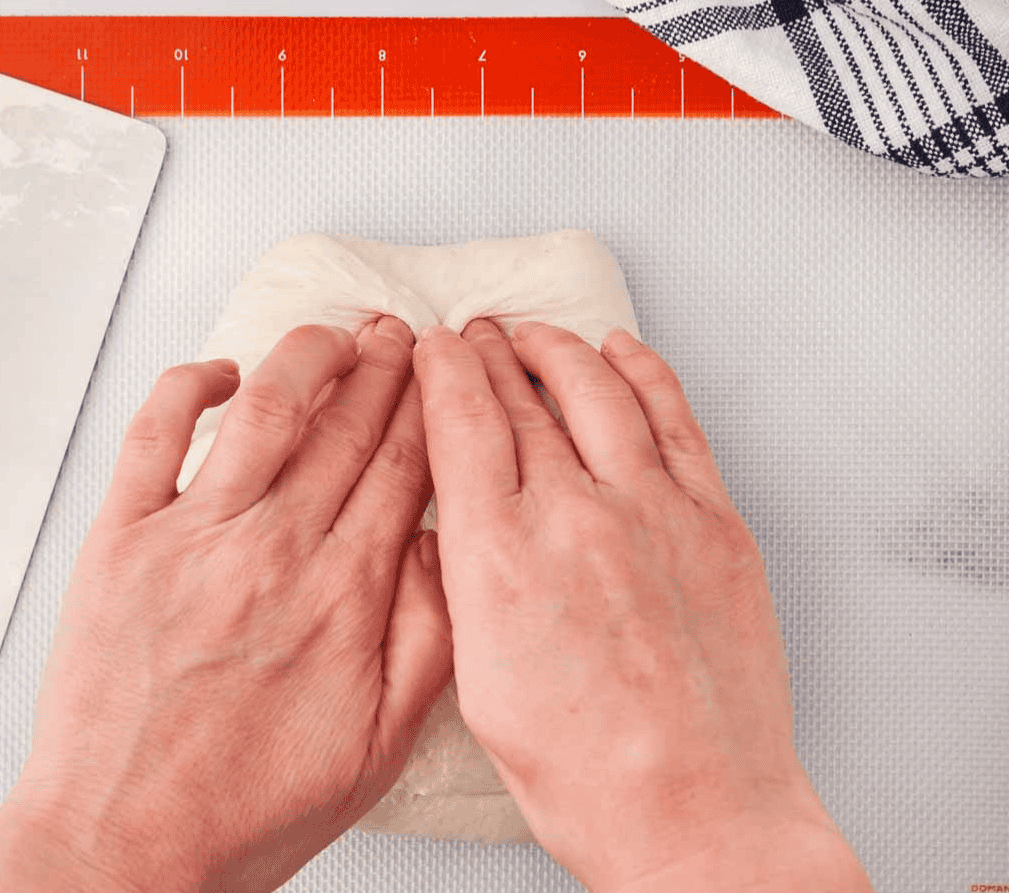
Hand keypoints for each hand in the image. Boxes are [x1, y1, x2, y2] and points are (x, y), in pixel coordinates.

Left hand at [0, 317, 451, 892]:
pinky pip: (155, 434)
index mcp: (345, 596)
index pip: (405, 467)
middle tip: (401, 335)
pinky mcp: (122, 538)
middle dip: (384, 368)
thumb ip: (431, 641)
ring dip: (306, 356)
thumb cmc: (245, 808)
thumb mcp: (379, 750)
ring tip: (334, 334)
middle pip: (347, 427)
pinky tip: (222, 371)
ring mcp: (194, 536)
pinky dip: (190, 385)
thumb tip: (446, 545)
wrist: (121, 850)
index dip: (429, 407)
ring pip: (266, 410)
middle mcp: (276, 549)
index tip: (442, 372)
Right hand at [413, 320, 872, 892]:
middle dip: (490, 352)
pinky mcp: (714, 520)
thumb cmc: (584, 772)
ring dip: (558, 348)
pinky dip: (643, 371)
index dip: (443, 368)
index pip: (461, 418)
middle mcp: (574, 515)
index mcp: (499, 555)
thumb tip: (463, 512)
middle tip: (475, 333)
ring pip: (596, 388)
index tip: (434, 345)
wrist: (698, 815)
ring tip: (536, 333)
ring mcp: (654, 509)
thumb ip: (465, 576)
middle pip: (521, 396)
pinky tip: (622, 351)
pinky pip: (674, 418)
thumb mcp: (476, 677)